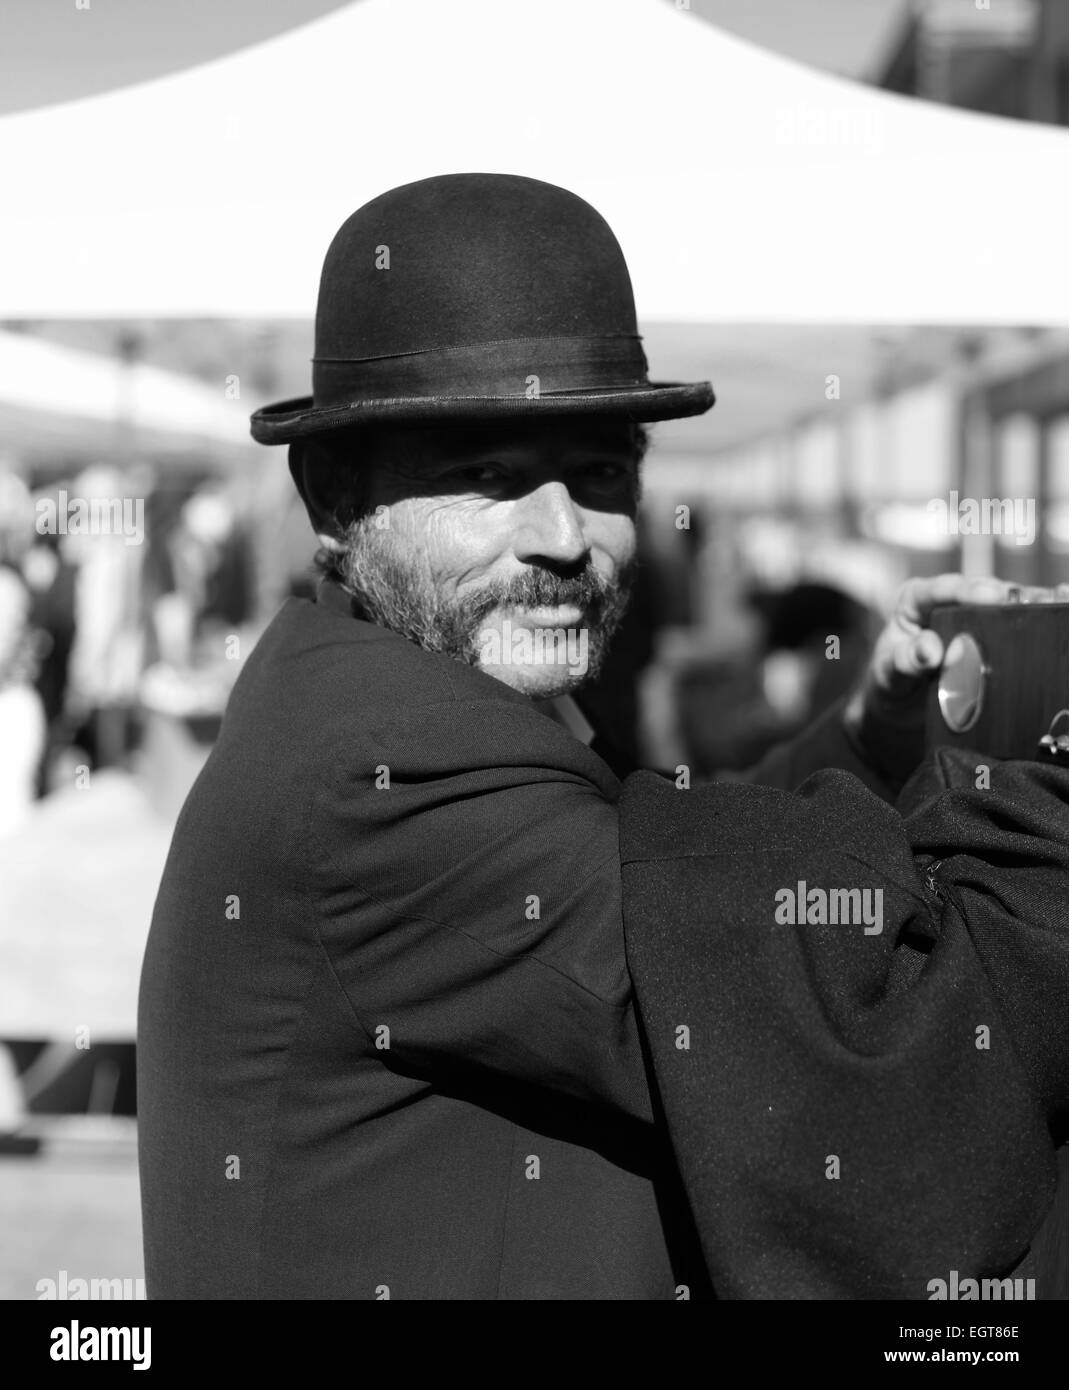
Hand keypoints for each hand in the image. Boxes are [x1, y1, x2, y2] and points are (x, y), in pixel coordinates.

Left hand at [843, 575, 1068, 788]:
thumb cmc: (890, 684)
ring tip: (1057, 606)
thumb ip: (905, 660)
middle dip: (1012, 597)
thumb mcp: (888, 674)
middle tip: (1037, 603)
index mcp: (917, 600)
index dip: (970, 591)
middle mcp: (949, 602)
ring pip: (1008, 605)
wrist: (900, 710)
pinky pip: (1018, 626)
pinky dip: (1038, 624)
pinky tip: (1059, 618)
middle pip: (984, 593)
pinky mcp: (995, 638)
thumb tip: (930, 650)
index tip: (994, 596)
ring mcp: (975, 619)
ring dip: (1033, 607)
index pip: (944, 589)